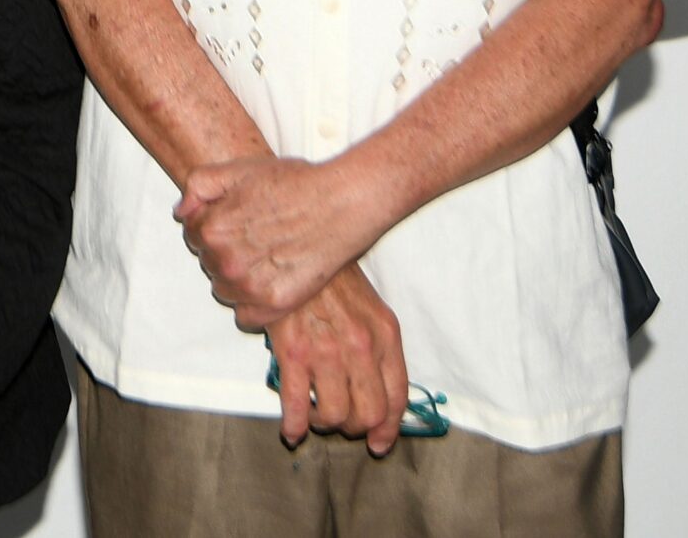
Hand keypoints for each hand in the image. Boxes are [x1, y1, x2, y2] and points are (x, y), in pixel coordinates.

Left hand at [176, 151, 384, 326]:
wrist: (341, 203)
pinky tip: (269, 284)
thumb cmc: (295, 183)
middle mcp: (226, 261)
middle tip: (255, 236)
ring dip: (236, 278)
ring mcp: (250, 286)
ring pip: (224, 290)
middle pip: (208, 263)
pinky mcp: (275, 305)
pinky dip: (253, 306)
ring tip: (265, 257)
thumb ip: (199, 186)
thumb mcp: (239, 169)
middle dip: (224, 250)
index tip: (235, 221)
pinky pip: (246, 318)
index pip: (192, 236)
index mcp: (212, 228)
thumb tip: (181, 212)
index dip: (213, 225)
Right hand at [267, 264, 409, 454]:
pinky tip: (291, 429)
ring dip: (324, 424)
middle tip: (340, 421)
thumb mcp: (371, 307)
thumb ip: (380, 349)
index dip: (388, 428)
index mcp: (385, 336)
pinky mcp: (292, 352)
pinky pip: (296, 405)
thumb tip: (379, 395)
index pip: (396, 398)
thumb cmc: (332, 278)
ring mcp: (327, 351)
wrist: (296, 246)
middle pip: (367, 414)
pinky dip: (294, 425)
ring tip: (315, 415)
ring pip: (334, 415)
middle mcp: (361, 348)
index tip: (378, 442)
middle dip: (354, 428)